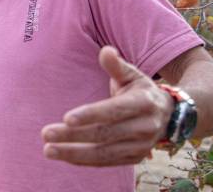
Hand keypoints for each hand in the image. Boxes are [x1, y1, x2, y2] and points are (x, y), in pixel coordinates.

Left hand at [40, 46, 173, 165]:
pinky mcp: (134, 159)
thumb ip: (116, 65)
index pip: (114, 111)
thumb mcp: (132, 74)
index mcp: (144, 103)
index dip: (91, 115)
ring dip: (73, 153)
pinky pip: (105, 162)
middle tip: (45, 133)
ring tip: (48, 150)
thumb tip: (106, 50)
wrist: (167, 115)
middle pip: (104, 134)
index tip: (66, 118)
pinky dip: (83, 161)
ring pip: (103, 153)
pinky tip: (63, 156)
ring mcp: (140, 146)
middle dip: (73, 136)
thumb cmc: (139, 90)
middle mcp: (144, 128)